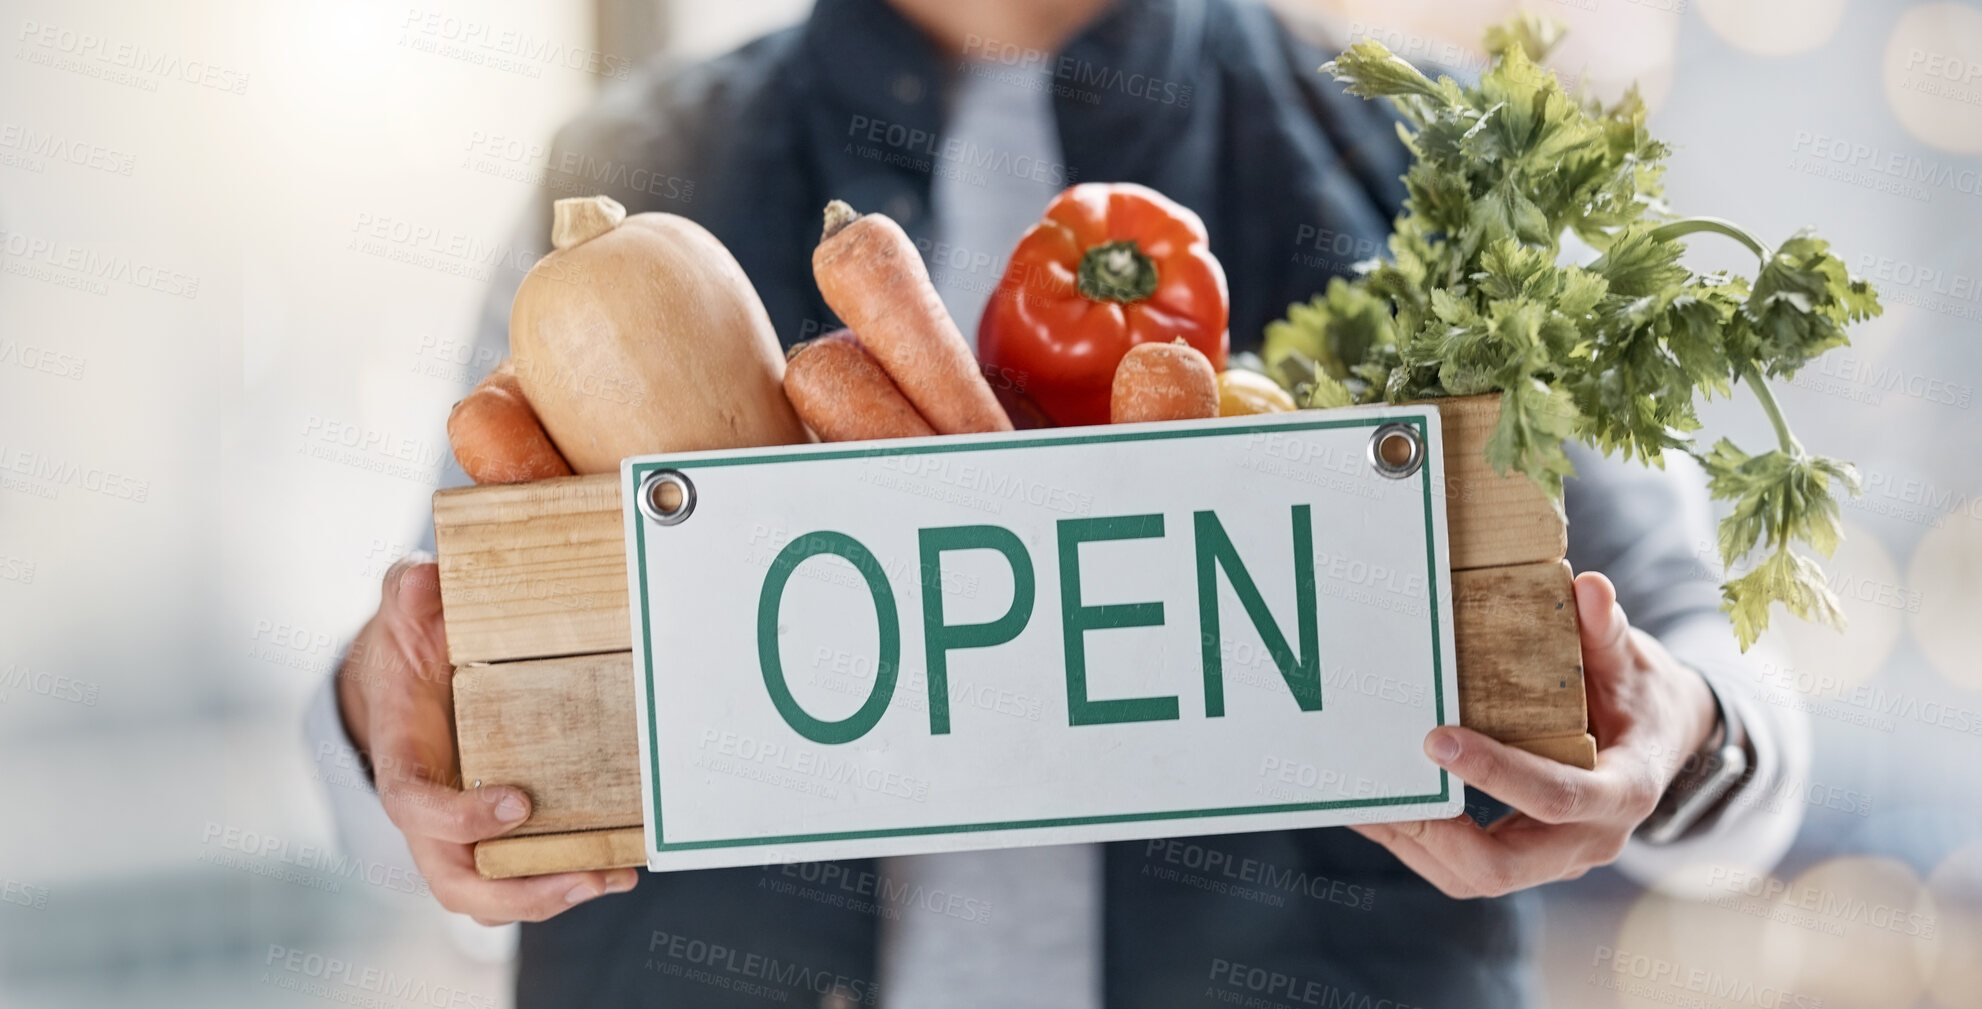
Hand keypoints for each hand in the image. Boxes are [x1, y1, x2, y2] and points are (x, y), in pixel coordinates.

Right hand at [337, 559, 636, 922]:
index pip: (414, 805)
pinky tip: (619, 866)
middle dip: (516, 891)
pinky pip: (521, 873)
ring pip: (490, 893)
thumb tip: (423, 580)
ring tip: (613, 876)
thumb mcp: (405, 610)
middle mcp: (427, 810)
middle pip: (453, 879)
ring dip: (550, 895)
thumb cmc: (410, 645)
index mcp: (401, 759)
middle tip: (583, 875)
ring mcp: (460, 829)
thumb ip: (410, 593)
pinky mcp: (494, 832)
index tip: (516, 804)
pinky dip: (566, 877)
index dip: (458, 818)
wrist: (407, 676)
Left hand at [1350, 571, 1717, 897]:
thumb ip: (1608, 632)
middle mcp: (1589, 839)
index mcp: (1623, 792)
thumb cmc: (1640, 695)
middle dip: (1435, 833)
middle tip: (1379, 791)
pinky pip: (1465, 866)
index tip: (1436, 739)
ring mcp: (1555, 857)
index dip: (1498, 774)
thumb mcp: (1632, 662)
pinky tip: (1377, 806)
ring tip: (1360, 800)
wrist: (1660, 740)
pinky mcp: (1526, 856)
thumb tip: (1590, 588)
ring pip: (1475, 877)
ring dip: (1414, 844)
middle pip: (1503, 867)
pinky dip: (1419, 842)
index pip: (1556, 797)